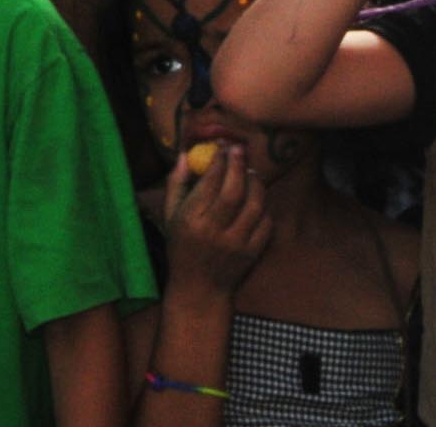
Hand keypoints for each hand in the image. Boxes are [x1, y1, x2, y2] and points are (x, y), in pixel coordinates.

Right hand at [159, 144, 273, 302]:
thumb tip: (186, 155)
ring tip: (250, 172)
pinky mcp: (252, 253)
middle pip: (233, 191)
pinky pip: (266, 224)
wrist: (200, 288)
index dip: (218, 160)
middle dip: (238, 165)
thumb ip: (176, 184)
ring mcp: (236, 244)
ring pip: (254, 206)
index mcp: (191, 220)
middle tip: (239, 149)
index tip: (222, 146)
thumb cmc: (181, 247)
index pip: (209, 183)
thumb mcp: (170, 216)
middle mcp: (214, 232)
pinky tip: (257, 198)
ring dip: (255, 184)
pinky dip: (264, 207)